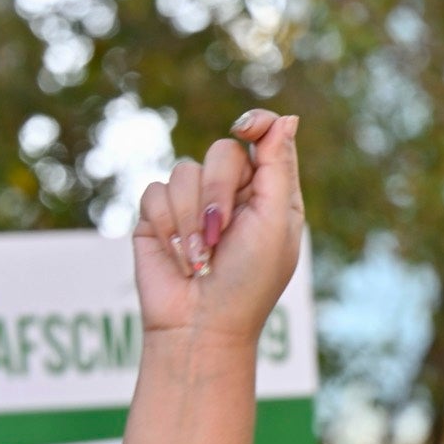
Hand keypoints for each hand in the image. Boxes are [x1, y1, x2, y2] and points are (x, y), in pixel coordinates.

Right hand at [133, 109, 302, 346]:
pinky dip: (168, 227)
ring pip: (184, 171)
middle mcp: (234, 194)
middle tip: (220, 233)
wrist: (201, 325)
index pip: (265, 139)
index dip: (256, 125)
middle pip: (222, 152)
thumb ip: (278, 168)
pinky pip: (155, 191)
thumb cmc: (248, 281)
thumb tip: (287, 118)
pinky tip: (180, 259)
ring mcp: (194, 202)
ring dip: (191, 219)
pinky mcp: (159, 215)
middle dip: (219, 192)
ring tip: (200, 260)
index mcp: (271, 195)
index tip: (246, 129)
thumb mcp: (275, 223)